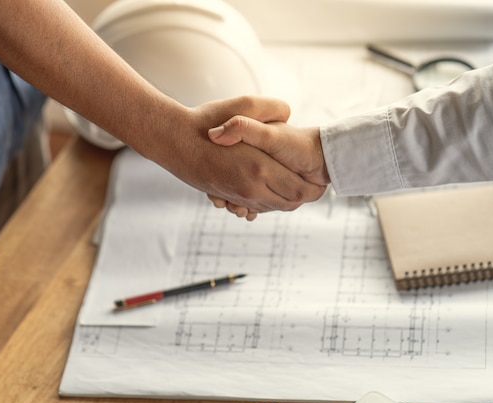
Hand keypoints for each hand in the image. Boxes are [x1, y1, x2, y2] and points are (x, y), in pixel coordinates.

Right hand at [139, 96, 326, 214]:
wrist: (172, 140)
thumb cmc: (206, 120)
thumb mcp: (242, 104)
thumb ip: (271, 108)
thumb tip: (289, 113)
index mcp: (259, 168)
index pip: (299, 190)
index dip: (313, 187)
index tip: (321, 179)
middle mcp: (249, 188)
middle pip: (288, 204)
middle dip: (302, 197)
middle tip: (313, 184)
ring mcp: (235, 195)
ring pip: (270, 208)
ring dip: (283, 200)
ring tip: (294, 185)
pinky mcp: (224, 196)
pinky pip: (252, 208)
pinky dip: (263, 203)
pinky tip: (267, 189)